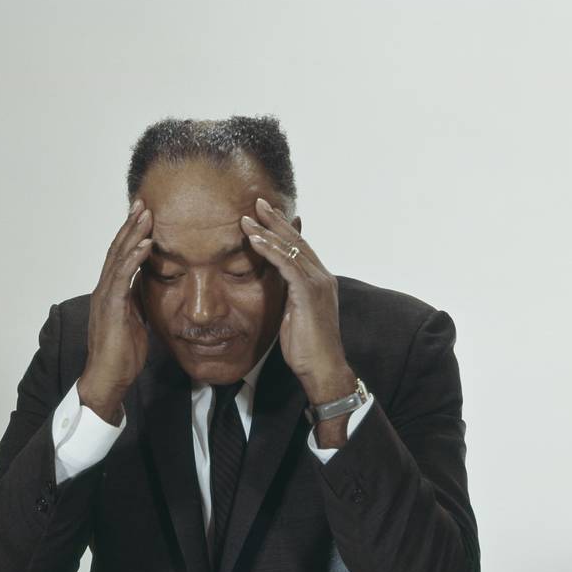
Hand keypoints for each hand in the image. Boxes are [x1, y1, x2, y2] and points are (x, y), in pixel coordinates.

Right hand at [77, 198, 153, 423]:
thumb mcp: (136, 320)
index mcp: (111, 292)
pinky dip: (133, 258)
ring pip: (118, 257)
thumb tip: (149, 288)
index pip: (120, 256)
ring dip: (132, 234)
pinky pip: (122, 277)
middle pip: (117, 249)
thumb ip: (138, 301)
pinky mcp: (111, 307)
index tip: (143, 215)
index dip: (131, 235)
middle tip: (143, 202)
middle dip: (130, 225)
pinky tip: (145, 244)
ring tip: (145, 214)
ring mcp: (105, 297)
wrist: (108, 377)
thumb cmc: (122, 355)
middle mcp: (104, 289)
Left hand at [240, 198, 356, 408]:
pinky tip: (255, 241)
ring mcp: (318, 283)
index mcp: (319, 281)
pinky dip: (270, 250)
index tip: (265, 216)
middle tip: (257, 203)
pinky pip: (288, 265)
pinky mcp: (309, 293)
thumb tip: (277, 286)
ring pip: (291, 248)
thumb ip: (289, 295)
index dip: (282, 230)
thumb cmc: (307, 347)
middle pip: (296, 240)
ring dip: (267, 232)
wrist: (323, 368)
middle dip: (276, 221)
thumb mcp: (294, 315)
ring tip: (248, 218)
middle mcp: (322, 277)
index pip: (300, 248)